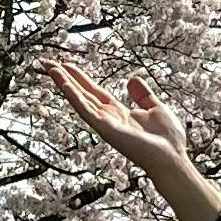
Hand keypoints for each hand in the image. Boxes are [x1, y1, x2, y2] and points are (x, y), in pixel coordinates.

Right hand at [46, 53, 220, 220]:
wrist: (172, 157)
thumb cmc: (167, 139)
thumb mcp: (156, 107)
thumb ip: (142, 94)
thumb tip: (132, 78)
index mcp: (118, 112)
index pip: (94, 91)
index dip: (80, 78)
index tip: (67, 65)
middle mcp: (107, 117)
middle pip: (82, 93)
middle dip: (65, 78)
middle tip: (48, 63)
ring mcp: (104, 123)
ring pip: (79, 99)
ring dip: (64, 83)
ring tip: (50, 68)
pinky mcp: (105, 129)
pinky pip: (86, 110)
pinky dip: (74, 96)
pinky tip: (64, 84)